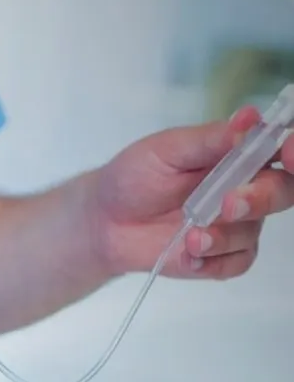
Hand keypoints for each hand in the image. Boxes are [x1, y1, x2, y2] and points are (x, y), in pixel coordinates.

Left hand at [93, 106, 293, 279]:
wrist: (106, 220)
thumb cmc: (134, 177)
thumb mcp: (165, 151)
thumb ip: (208, 139)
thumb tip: (249, 118)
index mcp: (235, 154)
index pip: (280, 149)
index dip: (291, 151)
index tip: (286, 154)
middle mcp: (244, 187)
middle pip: (281, 192)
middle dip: (260, 199)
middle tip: (227, 205)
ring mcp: (235, 224)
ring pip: (253, 232)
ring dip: (224, 236)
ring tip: (190, 237)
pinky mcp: (222, 255)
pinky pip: (236, 263)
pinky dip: (213, 261)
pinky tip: (188, 255)